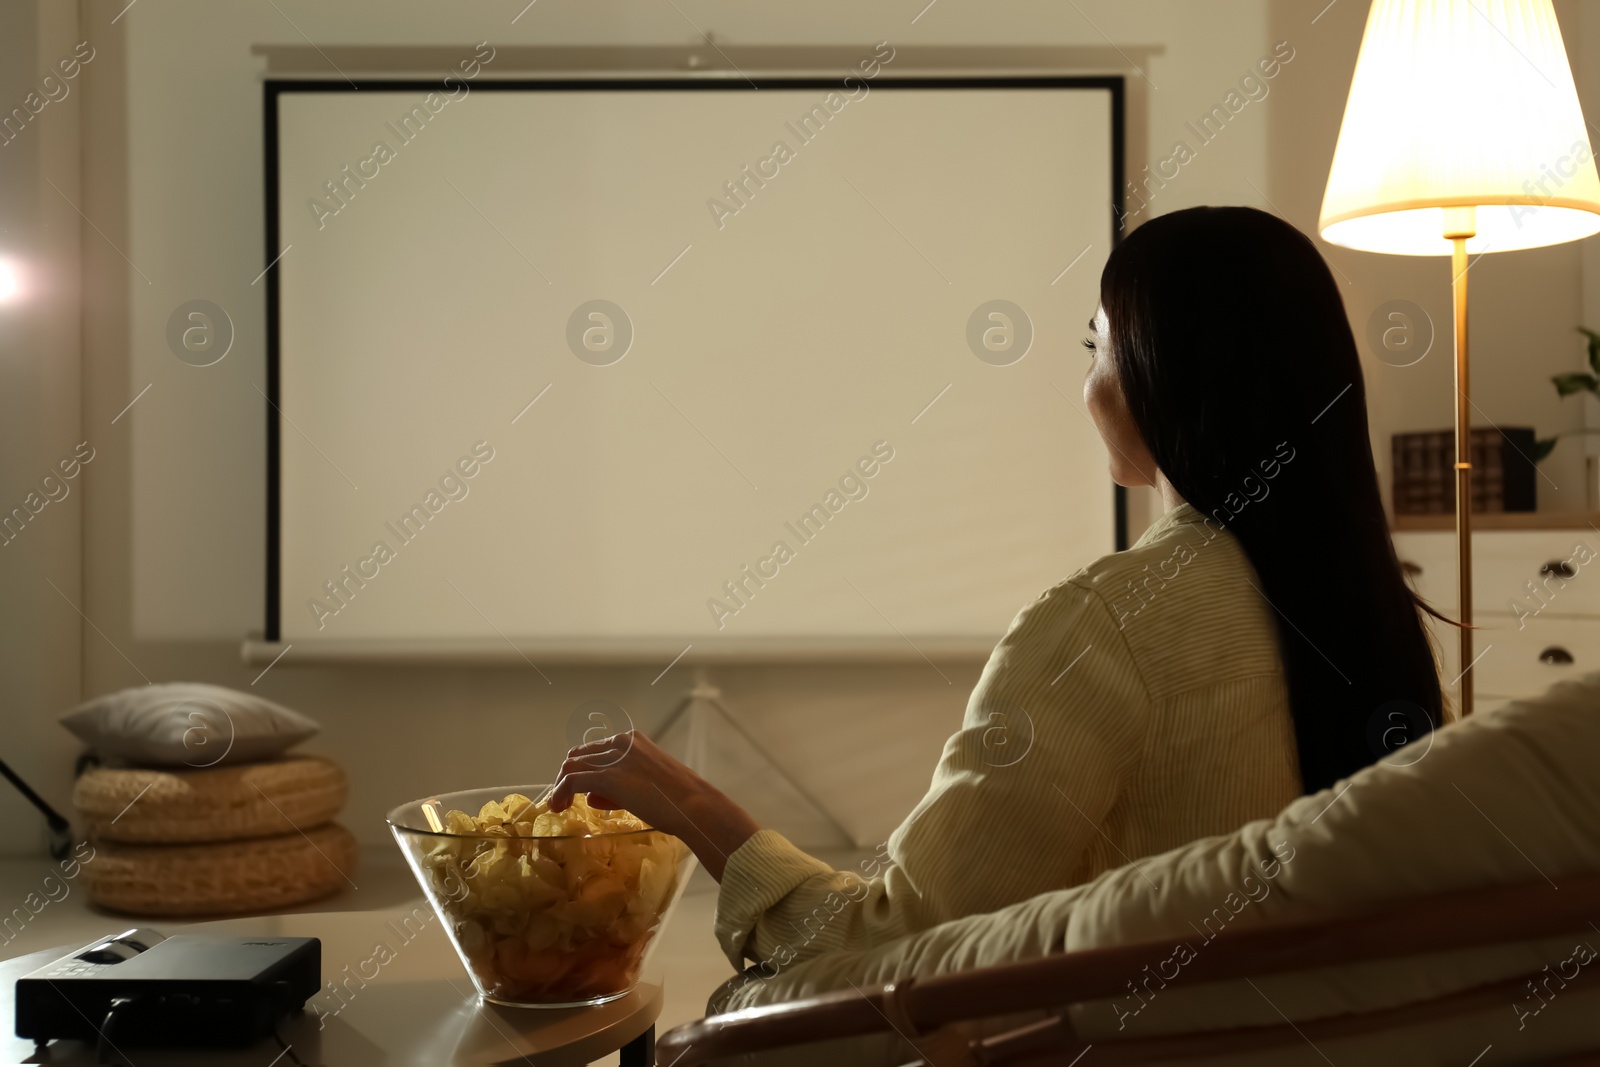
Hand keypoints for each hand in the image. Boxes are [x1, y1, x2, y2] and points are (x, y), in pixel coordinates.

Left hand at [550, 731, 759, 880]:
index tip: (582, 792)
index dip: (584, 771)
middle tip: (567, 801)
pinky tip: (558, 807)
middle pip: (578, 756)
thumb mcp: (648, 783)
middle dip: (569, 777)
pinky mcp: (607, 777)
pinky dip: (559, 793)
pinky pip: (571, 781)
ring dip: (560, 786)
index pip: (595, 750)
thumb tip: (592, 796)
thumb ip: (619, 785)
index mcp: (632, 740)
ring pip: (570, 766)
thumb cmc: (679, 799)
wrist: (693, 805)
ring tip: (560, 806)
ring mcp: (613, 759)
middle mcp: (620, 742)